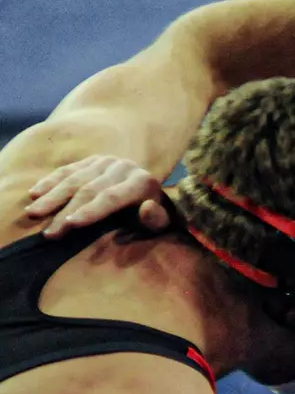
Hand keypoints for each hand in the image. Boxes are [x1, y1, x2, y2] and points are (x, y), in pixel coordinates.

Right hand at [25, 155, 170, 237]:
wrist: (151, 191)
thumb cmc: (153, 215)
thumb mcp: (161, 222)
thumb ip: (156, 219)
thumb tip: (148, 208)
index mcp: (142, 182)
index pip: (111, 197)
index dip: (91, 211)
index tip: (70, 224)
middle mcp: (122, 167)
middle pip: (88, 189)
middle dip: (65, 211)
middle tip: (49, 232)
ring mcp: (105, 162)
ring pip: (73, 179)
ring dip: (51, 197)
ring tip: (33, 214)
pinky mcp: (91, 160)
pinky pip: (67, 170)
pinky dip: (49, 182)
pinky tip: (34, 194)